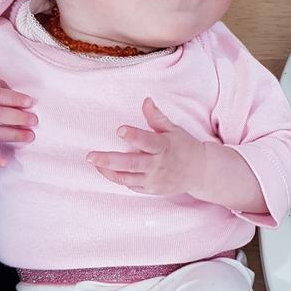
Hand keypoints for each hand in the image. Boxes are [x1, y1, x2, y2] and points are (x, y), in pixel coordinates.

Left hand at [87, 97, 205, 194]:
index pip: (147, 141)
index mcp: (164, 147)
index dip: (133, 136)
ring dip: (108, 171)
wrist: (200, 172)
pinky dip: (118, 178)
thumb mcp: (174, 129)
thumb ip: (157, 117)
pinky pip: (131, 185)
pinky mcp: (151, 190)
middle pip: (130, 164)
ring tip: (94, 162)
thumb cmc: (184, 147)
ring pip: (126, 178)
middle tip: (90, 155)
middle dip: (108, 160)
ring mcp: (154, 180)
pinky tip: (108, 170)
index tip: (120, 129)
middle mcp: (158, 165)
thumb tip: (146, 101)